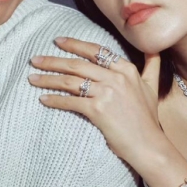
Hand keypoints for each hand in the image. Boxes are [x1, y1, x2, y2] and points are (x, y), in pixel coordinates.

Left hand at [29, 37, 167, 169]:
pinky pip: (70, 101)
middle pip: (77, 63)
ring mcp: (106, 93)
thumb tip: (155, 48)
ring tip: (32, 78)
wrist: (148, 145)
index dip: (74, 44)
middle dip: (53, 60)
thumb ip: (151, 65)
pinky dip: (54, 99)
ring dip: (48, 79)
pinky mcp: (97, 110)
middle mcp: (116, 77)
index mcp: (126, 69)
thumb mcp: (152, 87)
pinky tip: (43, 99)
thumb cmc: (147, 119)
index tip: (58, 41)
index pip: (95, 50)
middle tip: (34, 59)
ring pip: (70, 81)